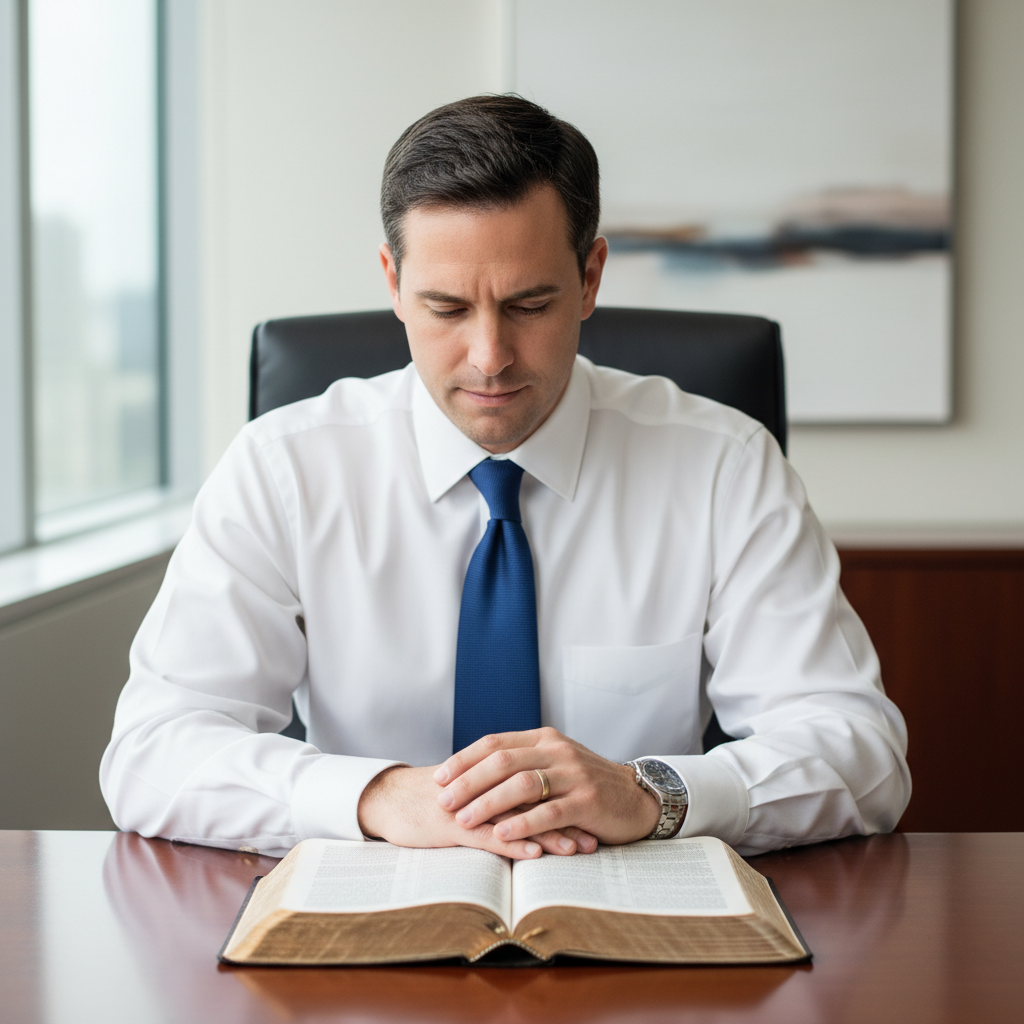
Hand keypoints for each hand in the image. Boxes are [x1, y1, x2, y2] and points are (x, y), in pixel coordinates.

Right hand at [356, 764, 594, 859]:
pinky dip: (512, 842)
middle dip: (568, 817)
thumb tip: (534, 802)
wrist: (388, 799)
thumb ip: (499, 791)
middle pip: (536, 797)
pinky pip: (487, 834)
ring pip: (517, 815)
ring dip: (549, 832)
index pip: (538, 781)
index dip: (567, 797)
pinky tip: (534, 852)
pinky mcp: (451, 825)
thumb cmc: (431, 798)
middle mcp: (484, 784)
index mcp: (491, 773)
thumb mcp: (470, 790)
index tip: (595, 814)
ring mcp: (468, 804)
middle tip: (597, 834)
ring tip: (577, 847)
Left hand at [433, 728, 661, 846]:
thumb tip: (471, 775)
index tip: (439, 777)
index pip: (495, 743)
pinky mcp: (588, 801)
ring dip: (488, 803)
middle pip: (503, 761)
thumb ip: (522, 764)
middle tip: (444, 801)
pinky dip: (522, 823)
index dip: (464, 759)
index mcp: (544, 738)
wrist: (636, 798)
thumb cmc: (586, 785)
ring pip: (522, 784)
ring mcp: (574, 774)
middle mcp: (557, 750)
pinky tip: (502, 834)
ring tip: (465, 820)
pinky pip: (549, 811)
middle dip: (468, 782)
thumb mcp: (554, 764)